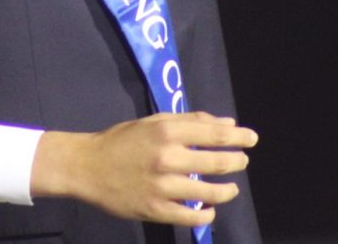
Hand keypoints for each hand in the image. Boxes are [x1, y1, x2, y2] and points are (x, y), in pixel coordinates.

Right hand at [31, 112, 257, 227]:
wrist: (87, 167)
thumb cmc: (121, 140)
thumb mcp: (151, 122)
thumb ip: (189, 121)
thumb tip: (226, 122)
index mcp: (165, 131)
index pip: (213, 133)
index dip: (237, 136)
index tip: (251, 138)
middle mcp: (167, 157)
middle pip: (216, 162)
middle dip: (236, 161)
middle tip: (242, 161)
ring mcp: (162, 186)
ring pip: (209, 193)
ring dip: (226, 191)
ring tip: (231, 189)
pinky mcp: (156, 209)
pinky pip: (191, 217)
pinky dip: (206, 215)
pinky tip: (209, 210)